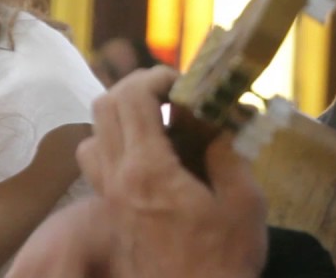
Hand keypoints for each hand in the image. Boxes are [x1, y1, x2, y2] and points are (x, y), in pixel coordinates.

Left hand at [8, 66, 267, 277]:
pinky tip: (149, 159)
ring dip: (119, 117)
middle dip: (136, 88)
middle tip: (171, 95)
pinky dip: (114, 147)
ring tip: (156, 124)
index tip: (184, 82)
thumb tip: (216, 123)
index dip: (156, 76)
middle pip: (103, 106)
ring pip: (92, 135)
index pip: (131, 97)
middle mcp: (117, 179)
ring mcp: (107, 199)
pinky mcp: (108, 216)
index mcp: (149, 170)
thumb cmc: (225, 261)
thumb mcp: (244, 202)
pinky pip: (95, 166)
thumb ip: (227, 153)